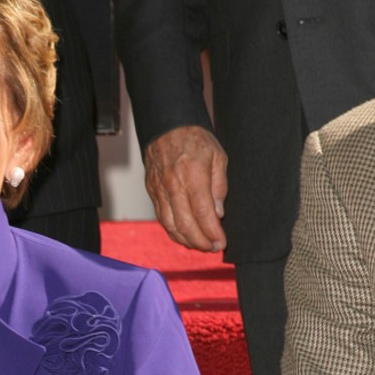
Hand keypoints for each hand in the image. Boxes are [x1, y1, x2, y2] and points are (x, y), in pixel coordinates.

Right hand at [144, 125, 227, 252]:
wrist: (167, 127)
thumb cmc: (195, 140)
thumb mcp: (218, 156)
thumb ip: (219, 186)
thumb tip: (218, 214)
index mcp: (193, 175)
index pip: (202, 212)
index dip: (212, 232)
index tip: (221, 242)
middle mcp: (173, 186)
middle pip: (185, 224)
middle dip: (201, 241)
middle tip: (213, 248)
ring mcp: (160, 191)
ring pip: (171, 226)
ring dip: (187, 241)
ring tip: (201, 246)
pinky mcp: (153, 194)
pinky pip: (162, 219)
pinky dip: (174, 232)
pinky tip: (185, 237)